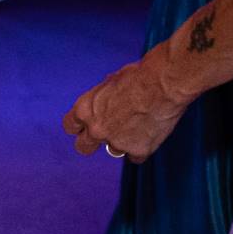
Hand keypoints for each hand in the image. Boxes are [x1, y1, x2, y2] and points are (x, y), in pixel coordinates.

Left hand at [62, 42, 191, 162]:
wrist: (163, 84)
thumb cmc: (138, 76)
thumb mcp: (109, 83)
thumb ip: (101, 99)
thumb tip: (104, 103)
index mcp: (85, 109)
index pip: (70, 126)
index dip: (79, 125)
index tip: (86, 125)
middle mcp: (96, 129)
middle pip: (83, 147)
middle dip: (91, 142)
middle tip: (106, 134)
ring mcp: (117, 142)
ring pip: (114, 151)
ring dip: (122, 142)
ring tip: (138, 124)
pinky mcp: (138, 151)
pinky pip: (136, 157)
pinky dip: (142, 147)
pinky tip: (150, 132)